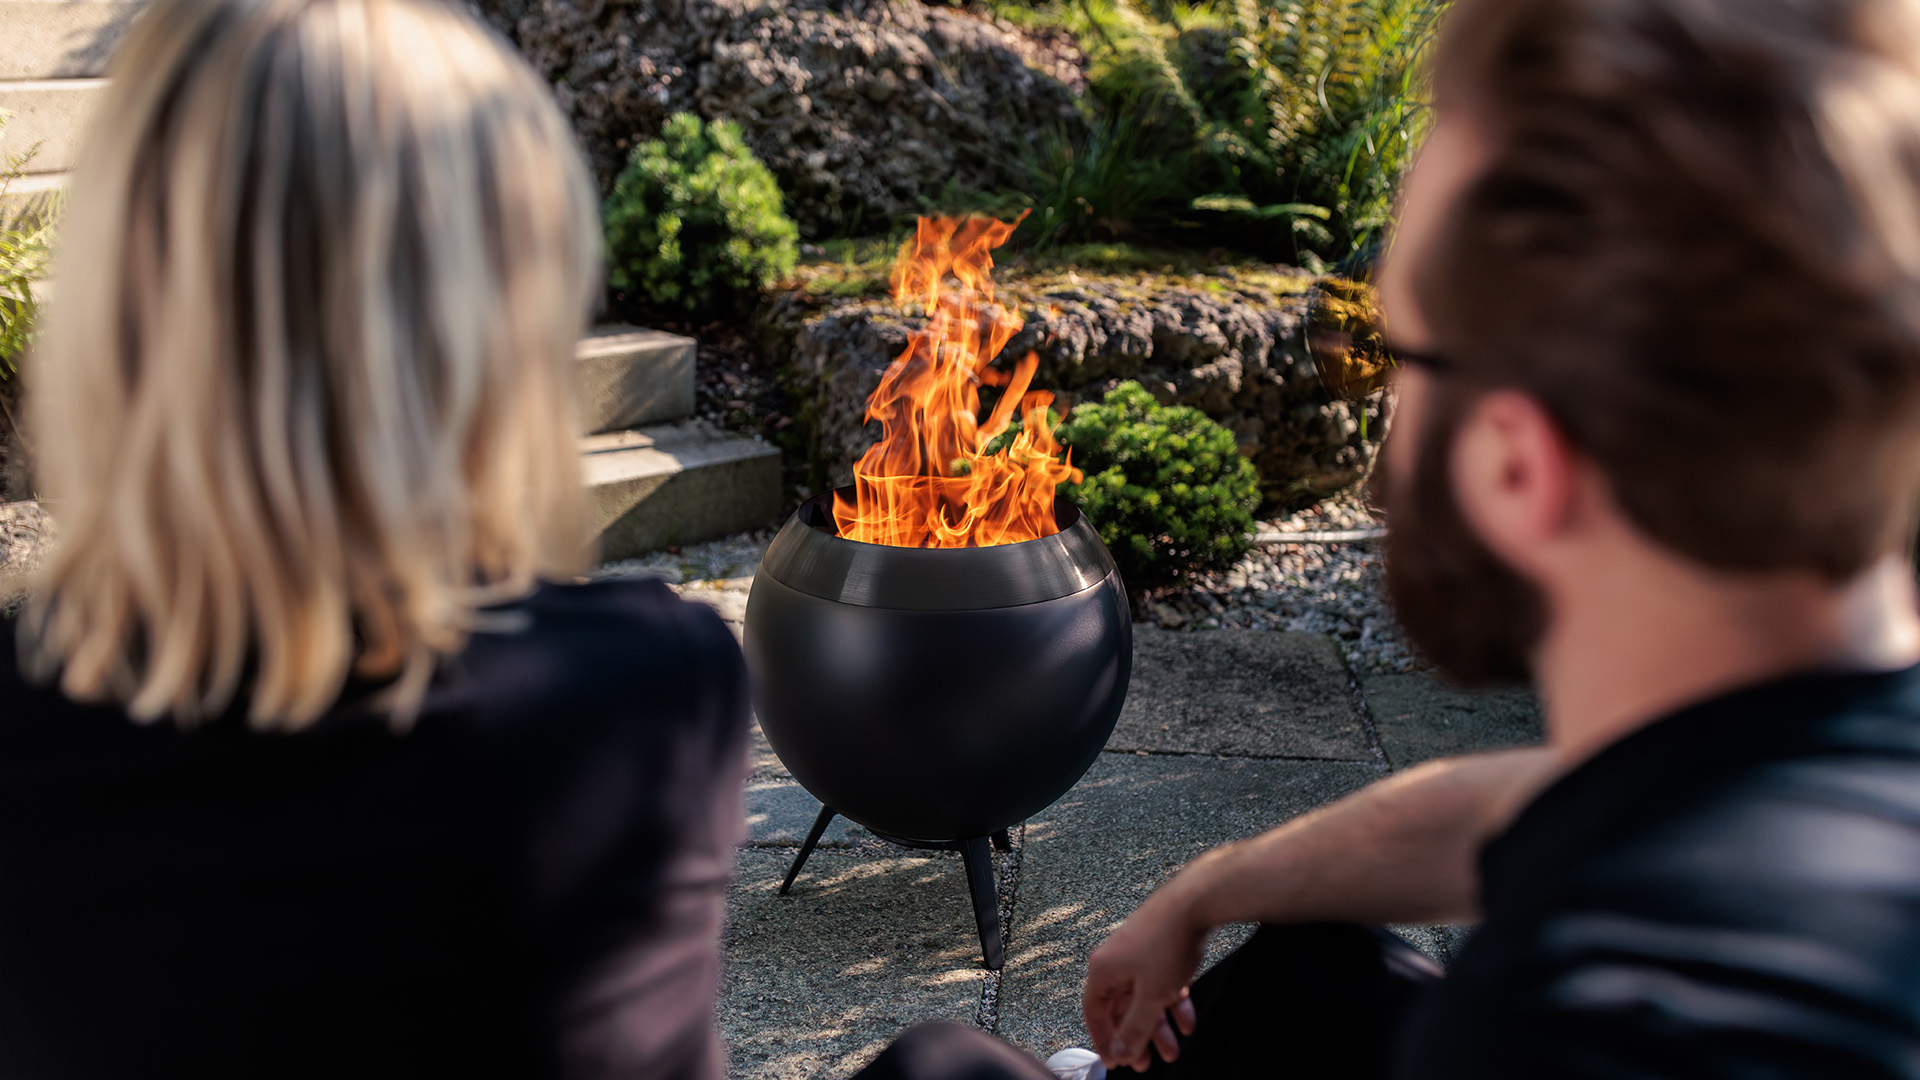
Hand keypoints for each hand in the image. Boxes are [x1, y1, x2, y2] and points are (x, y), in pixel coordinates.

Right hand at [1082, 893, 1206, 1071]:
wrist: (1197, 900)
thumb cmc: (1167, 941)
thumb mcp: (1151, 997)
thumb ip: (1134, 1028)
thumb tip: (1121, 1052)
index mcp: (1103, 969)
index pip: (1094, 1012)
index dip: (1103, 1040)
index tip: (1115, 1060)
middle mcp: (1115, 959)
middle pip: (1122, 1008)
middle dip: (1137, 1037)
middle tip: (1147, 1062)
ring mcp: (1137, 952)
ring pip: (1144, 997)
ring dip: (1159, 1025)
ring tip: (1174, 1049)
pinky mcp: (1158, 947)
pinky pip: (1160, 983)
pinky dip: (1172, 1002)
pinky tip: (1187, 1020)